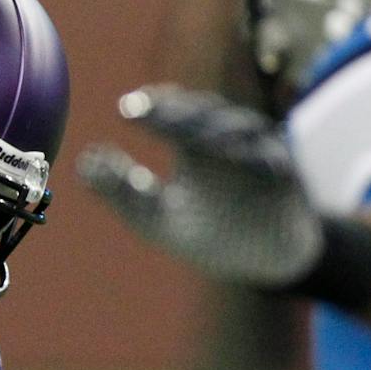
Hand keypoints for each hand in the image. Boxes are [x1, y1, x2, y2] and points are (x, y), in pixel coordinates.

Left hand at [79, 85, 322, 287]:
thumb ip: (121, 191)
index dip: (154, 107)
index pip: (173, 116)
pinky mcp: (286, 176)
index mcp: (193, 146)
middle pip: (205, 115)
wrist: (260, 261)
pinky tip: (238, 154)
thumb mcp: (155, 217)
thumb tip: (83, 163)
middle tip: (149, 110)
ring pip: (241, 130)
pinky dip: (259, 155)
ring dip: (214, 128)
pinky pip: (276, 160)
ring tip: (188, 132)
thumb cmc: (205, 232)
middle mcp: (227, 142)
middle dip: (178, 112)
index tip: (126, 108)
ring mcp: (259, 154)